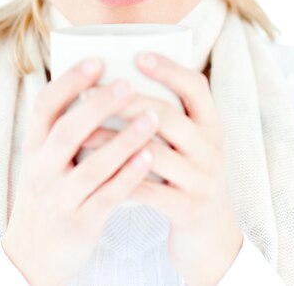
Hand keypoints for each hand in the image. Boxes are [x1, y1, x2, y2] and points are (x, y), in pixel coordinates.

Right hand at [1, 57, 157, 285]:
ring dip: (123, 140)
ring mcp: (59, 197)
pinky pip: (107, 196)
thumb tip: (100, 86)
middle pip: (68, 131)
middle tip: (128, 84)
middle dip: (98, 106)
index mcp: (33, 146)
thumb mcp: (44, 159)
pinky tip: (149, 158)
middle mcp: (41, 169)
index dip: (69, 81)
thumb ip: (65, 128)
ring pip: (92, 165)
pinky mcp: (79, 222)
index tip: (96, 60)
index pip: (44, 106)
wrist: (33, 255)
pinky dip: (128, 176)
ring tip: (152, 117)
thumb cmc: (48, 193)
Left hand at [82, 52, 243, 285]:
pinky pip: (149, 190)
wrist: (210, 237)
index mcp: (212, 124)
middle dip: (127, 102)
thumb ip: (167, 115)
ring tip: (81, 132)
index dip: (170, 69)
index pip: (196, 86)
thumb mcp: (188, 143)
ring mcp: (203, 180)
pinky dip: (119, 177)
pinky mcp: (189, 209)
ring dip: (113, 140)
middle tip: (89, 93)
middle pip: (169, 116)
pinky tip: (94, 170)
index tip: (138, 56)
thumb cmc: (186, 176)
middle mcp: (212, 148)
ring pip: (155, 153)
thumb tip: (118, 80)